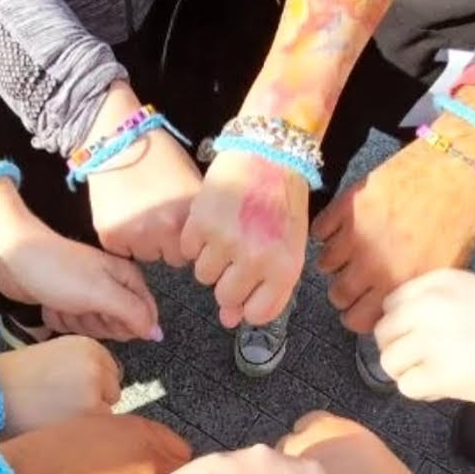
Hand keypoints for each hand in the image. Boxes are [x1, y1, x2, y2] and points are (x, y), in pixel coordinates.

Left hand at [0, 218, 161, 342]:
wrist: (12, 257)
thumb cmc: (58, 271)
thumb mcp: (103, 293)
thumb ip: (134, 313)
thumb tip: (157, 333)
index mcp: (127, 278)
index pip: (144, 317)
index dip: (127, 324)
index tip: (107, 315)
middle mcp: (112, 286)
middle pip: (119, 326)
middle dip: (97, 322)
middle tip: (81, 305)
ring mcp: (90, 295)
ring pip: (95, 328)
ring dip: (76, 321)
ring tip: (62, 302)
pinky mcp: (68, 302)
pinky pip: (74, 325)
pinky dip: (60, 319)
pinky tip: (51, 305)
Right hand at [0, 336, 121, 435]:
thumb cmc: (13, 380)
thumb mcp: (53, 357)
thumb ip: (82, 368)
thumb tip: (104, 391)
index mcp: (88, 346)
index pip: (110, 372)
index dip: (92, 385)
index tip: (68, 392)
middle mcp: (97, 364)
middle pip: (113, 391)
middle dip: (95, 401)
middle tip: (60, 406)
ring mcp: (97, 388)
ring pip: (108, 412)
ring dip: (90, 419)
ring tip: (56, 418)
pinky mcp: (92, 413)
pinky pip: (101, 430)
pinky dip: (84, 434)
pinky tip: (59, 428)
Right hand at [86, 82, 201, 264]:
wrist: (118, 139)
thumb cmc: (160, 157)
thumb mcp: (192, 184)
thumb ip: (199, 216)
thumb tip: (207, 242)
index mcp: (188, 216)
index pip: (197, 252)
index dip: (190, 239)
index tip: (182, 224)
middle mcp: (163, 229)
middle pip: (172, 259)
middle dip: (168, 244)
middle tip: (158, 217)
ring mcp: (135, 235)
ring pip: (147, 256)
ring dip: (146, 243)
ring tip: (140, 213)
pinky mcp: (110, 236)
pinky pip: (123, 251)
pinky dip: (123, 239)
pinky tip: (124, 214)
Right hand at [181, 151, 308, 327]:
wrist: (269, 154)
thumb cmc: (282, 203)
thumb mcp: (287, 249)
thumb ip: (264, 289)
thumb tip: (228, 320)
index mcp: (284, 269)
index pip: (257, 314)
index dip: (250, 304)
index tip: (250, 288)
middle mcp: (255, 260)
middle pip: (226, 297)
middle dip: (229, 280)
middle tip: (239, 252)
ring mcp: (225, 242)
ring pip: (203, 276)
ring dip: (211, 260)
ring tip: (227, 232)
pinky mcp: (200, 222)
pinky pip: (186, 251)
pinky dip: (195, 240)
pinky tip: (213, 221)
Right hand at [312, 87, 474, 333]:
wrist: (458, 168)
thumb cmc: (459, 217)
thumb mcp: (444, 269)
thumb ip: (410, 292)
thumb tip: (386, 307)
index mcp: (400, 284)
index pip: (357, 319)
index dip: (359, 314)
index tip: (362, 304)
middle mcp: (374, 264)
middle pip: (337, 295)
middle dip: (346, 291)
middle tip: (356, 278)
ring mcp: (358, 233)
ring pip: (325, 265)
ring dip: (337, 260)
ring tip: (352, 249)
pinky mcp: (348, 205)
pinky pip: (320, 231)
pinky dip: (328, 231)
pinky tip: (344, 228)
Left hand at [377, 269, 474, 403]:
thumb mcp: (473, 292)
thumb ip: (436, 305)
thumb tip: (405, 330)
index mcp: (437, 282)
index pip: (391, 304)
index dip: (402, 326)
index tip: (418, 338)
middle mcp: (427, 306)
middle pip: (384, 333)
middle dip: (400, 350)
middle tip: (425, 361)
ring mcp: (429, 340)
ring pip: (388, 362)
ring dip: (408, 372)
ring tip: (438, 374)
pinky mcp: (438, 373)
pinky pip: (406, 387)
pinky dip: (423, 391)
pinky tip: (447, 387)